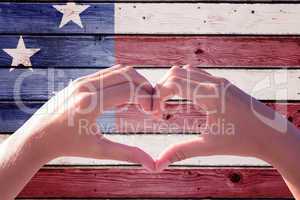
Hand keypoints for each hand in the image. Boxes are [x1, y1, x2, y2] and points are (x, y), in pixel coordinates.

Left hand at [16, 65, 154, 169]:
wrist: (38, 136)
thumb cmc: (67, 145)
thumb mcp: (99, 150)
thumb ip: (128, 154)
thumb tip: (152, 165)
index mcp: (91, 103)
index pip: (129, 90)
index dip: (148, 99)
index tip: (155, 112)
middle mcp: (87, 86)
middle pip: (127, 74)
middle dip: (145, 87)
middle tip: (152, 104)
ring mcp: (82, 80)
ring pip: (119, 70)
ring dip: (134, 82)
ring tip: (140, 101)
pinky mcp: (81, 80)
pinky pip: (108, 74)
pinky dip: (123, 81)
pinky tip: (125, 99)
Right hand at [153, 65, 294, 170]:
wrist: (273, 135)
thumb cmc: (244, 141)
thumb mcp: (209, 146)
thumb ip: (181, 151)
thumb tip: (158, 164)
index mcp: (210, 95)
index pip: (173, 82)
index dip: (158, 94)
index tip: (154, 111)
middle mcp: (214, 83)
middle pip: (176, 73)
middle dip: (162, 88)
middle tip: (158, 108)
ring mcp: (220, 81)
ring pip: (187, 71)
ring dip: (173, 84)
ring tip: (169, 104)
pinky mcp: (224, 83)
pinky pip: (198, 75)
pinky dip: (185, 83)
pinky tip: (185, 101)